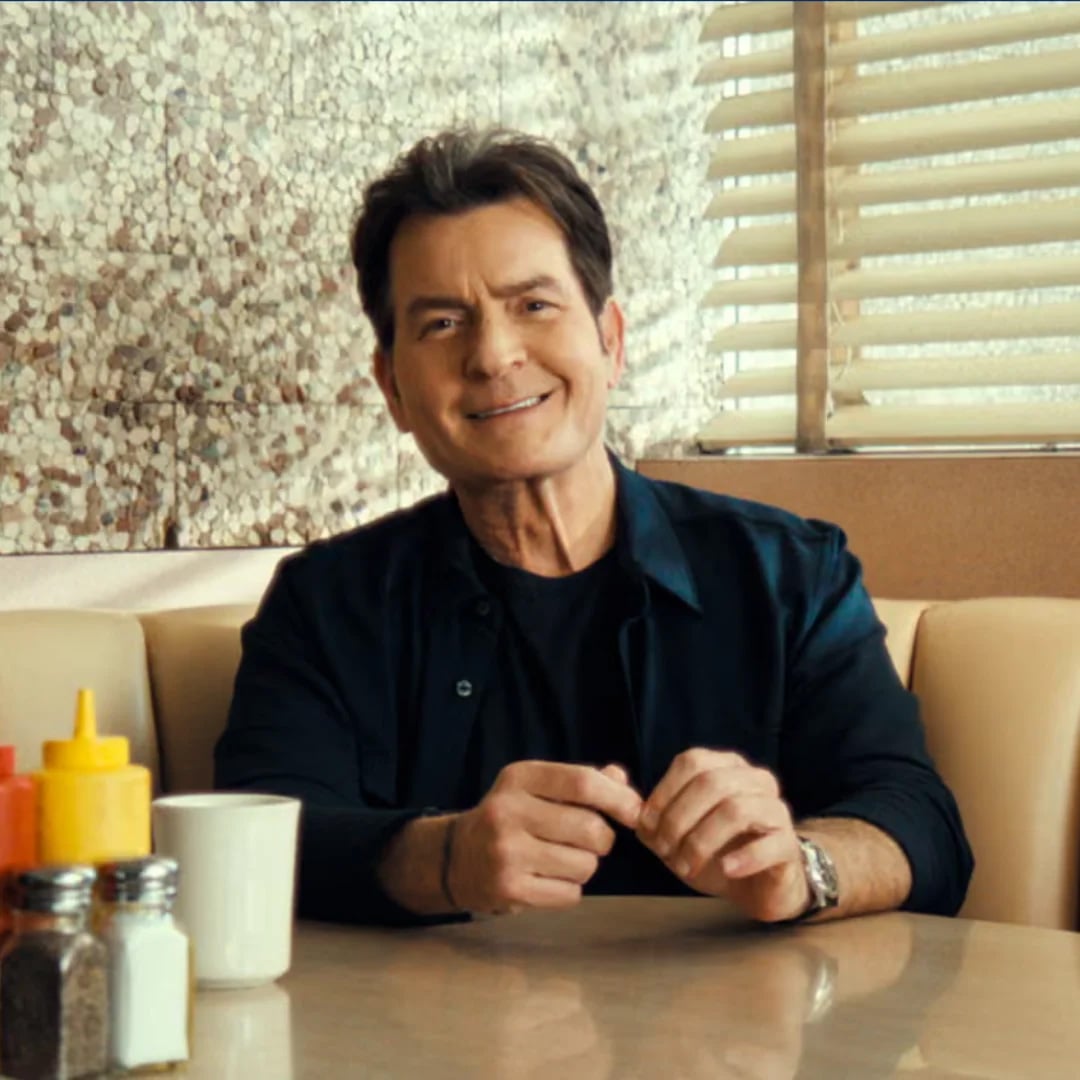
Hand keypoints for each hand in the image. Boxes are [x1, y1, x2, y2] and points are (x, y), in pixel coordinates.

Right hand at [449, 760, 641, 914]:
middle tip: (589, 841)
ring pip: (585, 865)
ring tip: (561, 859)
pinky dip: (570, 889)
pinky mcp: (509, 889)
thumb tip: (621, 780)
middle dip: (603, 839)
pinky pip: (570, 894)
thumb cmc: (511, 817)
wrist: (457, 858)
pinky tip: (548, 879)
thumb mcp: (537, 787)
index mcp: (519, 777)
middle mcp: (508, 811)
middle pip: (590, 828)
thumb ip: (581, 781)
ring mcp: (506, 852)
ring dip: (585, 866)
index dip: (618, 798)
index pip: (582, 782)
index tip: (634, 812)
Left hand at [636, 749, 808, 921]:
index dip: (664, 792)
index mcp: (726, 766)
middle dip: (678, 819)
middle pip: (711, 783)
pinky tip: (725, 869)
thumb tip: (615, 781)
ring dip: (701, 841)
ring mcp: (776, 810)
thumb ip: (645, 810)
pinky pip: (770, 843)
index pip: (691, 761)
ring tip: (685, 866)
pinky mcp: (789, 844)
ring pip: (737, 810)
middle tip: (663, 851)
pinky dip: (743, 857)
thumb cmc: (712, 850)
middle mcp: (755, 779)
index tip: (645, 826)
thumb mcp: (673, 831)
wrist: (758, 886)